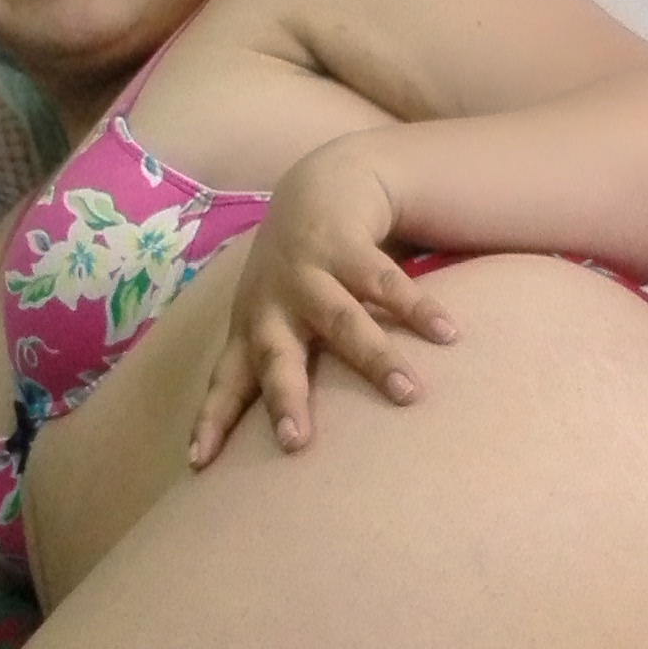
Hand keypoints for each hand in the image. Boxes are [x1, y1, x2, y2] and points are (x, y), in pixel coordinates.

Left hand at [188, 139, 457, 467]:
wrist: (320, 184)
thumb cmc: (296, 274)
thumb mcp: (274, 315)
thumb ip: (277, 364)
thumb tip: (287, 444)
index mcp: (253, 327)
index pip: (227, 381)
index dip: (213, 421)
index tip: (199, 463)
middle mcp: (275, 303)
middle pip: (276, 355)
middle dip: (285, 397)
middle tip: (296, 442)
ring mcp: (310, 273)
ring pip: (343, 320)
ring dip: (376, 358)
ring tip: (409, 395)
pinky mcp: (349, 247)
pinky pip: (387, 282)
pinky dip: (419, 309)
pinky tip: (448, 334)